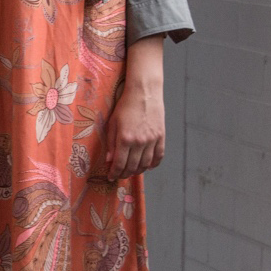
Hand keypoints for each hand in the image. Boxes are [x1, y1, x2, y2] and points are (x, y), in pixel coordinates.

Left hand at [99, 38, 165, 178]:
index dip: (114, 173)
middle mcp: (139, 142)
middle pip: (132, 166)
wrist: (144, 94)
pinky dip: (153, 164)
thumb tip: (109, 161)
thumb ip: (111, 143)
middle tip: (120, 176)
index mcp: (125, 139)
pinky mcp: (161, 137)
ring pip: (146, 164)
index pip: (119, 163)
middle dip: (125, 174)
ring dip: (138, 171)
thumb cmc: (124, 107)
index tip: (110, 177)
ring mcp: (152, 140)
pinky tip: (147, 166)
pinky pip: (159, 156)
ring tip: (131, 172)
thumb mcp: (112, 123)